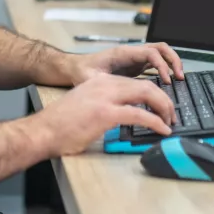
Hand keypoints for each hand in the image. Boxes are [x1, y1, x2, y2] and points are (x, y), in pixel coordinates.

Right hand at [35, 74, 175, 155]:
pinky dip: (156, 122)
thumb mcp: (85, 106)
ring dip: (163, 108)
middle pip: (145, 84)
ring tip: (170, 121)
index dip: (153, 94)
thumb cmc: (60, 125)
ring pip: (147, 94)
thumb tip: (125, 115)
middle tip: (171, 114)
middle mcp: (104, 85)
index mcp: (100, 82)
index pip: (135, 81)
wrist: (42, 131)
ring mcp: (105, 97)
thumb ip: (105, 105)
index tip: (161, 106)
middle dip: (163, 99)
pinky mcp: (106, 113)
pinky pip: (140, 114)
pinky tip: (162, 129)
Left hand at [70, 42, 184, 85]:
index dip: (161, 65)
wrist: (77, 67)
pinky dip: (166, 69)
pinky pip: (156, 62)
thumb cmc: (83, 71)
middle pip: (160, 48)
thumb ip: (101, 82)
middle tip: (179, 77)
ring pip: (161, 53)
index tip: (166, 81)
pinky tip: (168, 83)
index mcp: (123, 53)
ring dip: (172, 62)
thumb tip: (113, 90)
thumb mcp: (90, 78)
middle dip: (173, 60)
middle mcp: (132, 53)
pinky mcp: (137, 65)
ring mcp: (135, 58)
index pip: (150, 53)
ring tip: (179, 78)